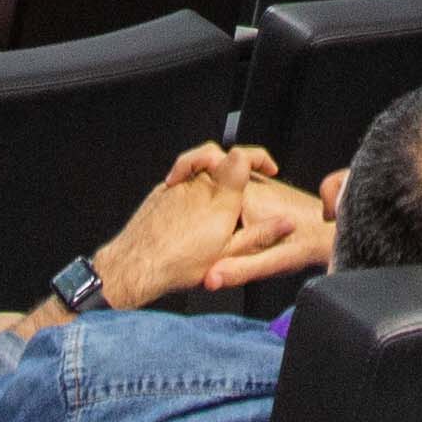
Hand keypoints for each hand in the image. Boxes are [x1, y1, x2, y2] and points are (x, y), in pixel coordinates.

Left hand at [90, 143, 314, 307]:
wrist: (135, 266)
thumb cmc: (178, 264)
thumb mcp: (228, 255)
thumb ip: (259, 235)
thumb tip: (286, 224)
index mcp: (220, 198)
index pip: (242, 156)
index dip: (257, 158)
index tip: (266, 169)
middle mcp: (199, 184)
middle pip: (219, 156)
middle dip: (235, 165)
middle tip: (247, 177)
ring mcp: (178, 185)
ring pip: (199, 167)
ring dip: (212, 176)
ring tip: (218, 202)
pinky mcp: (162, 191)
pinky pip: (182, 180)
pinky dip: (193, 189)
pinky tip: (193, 215)